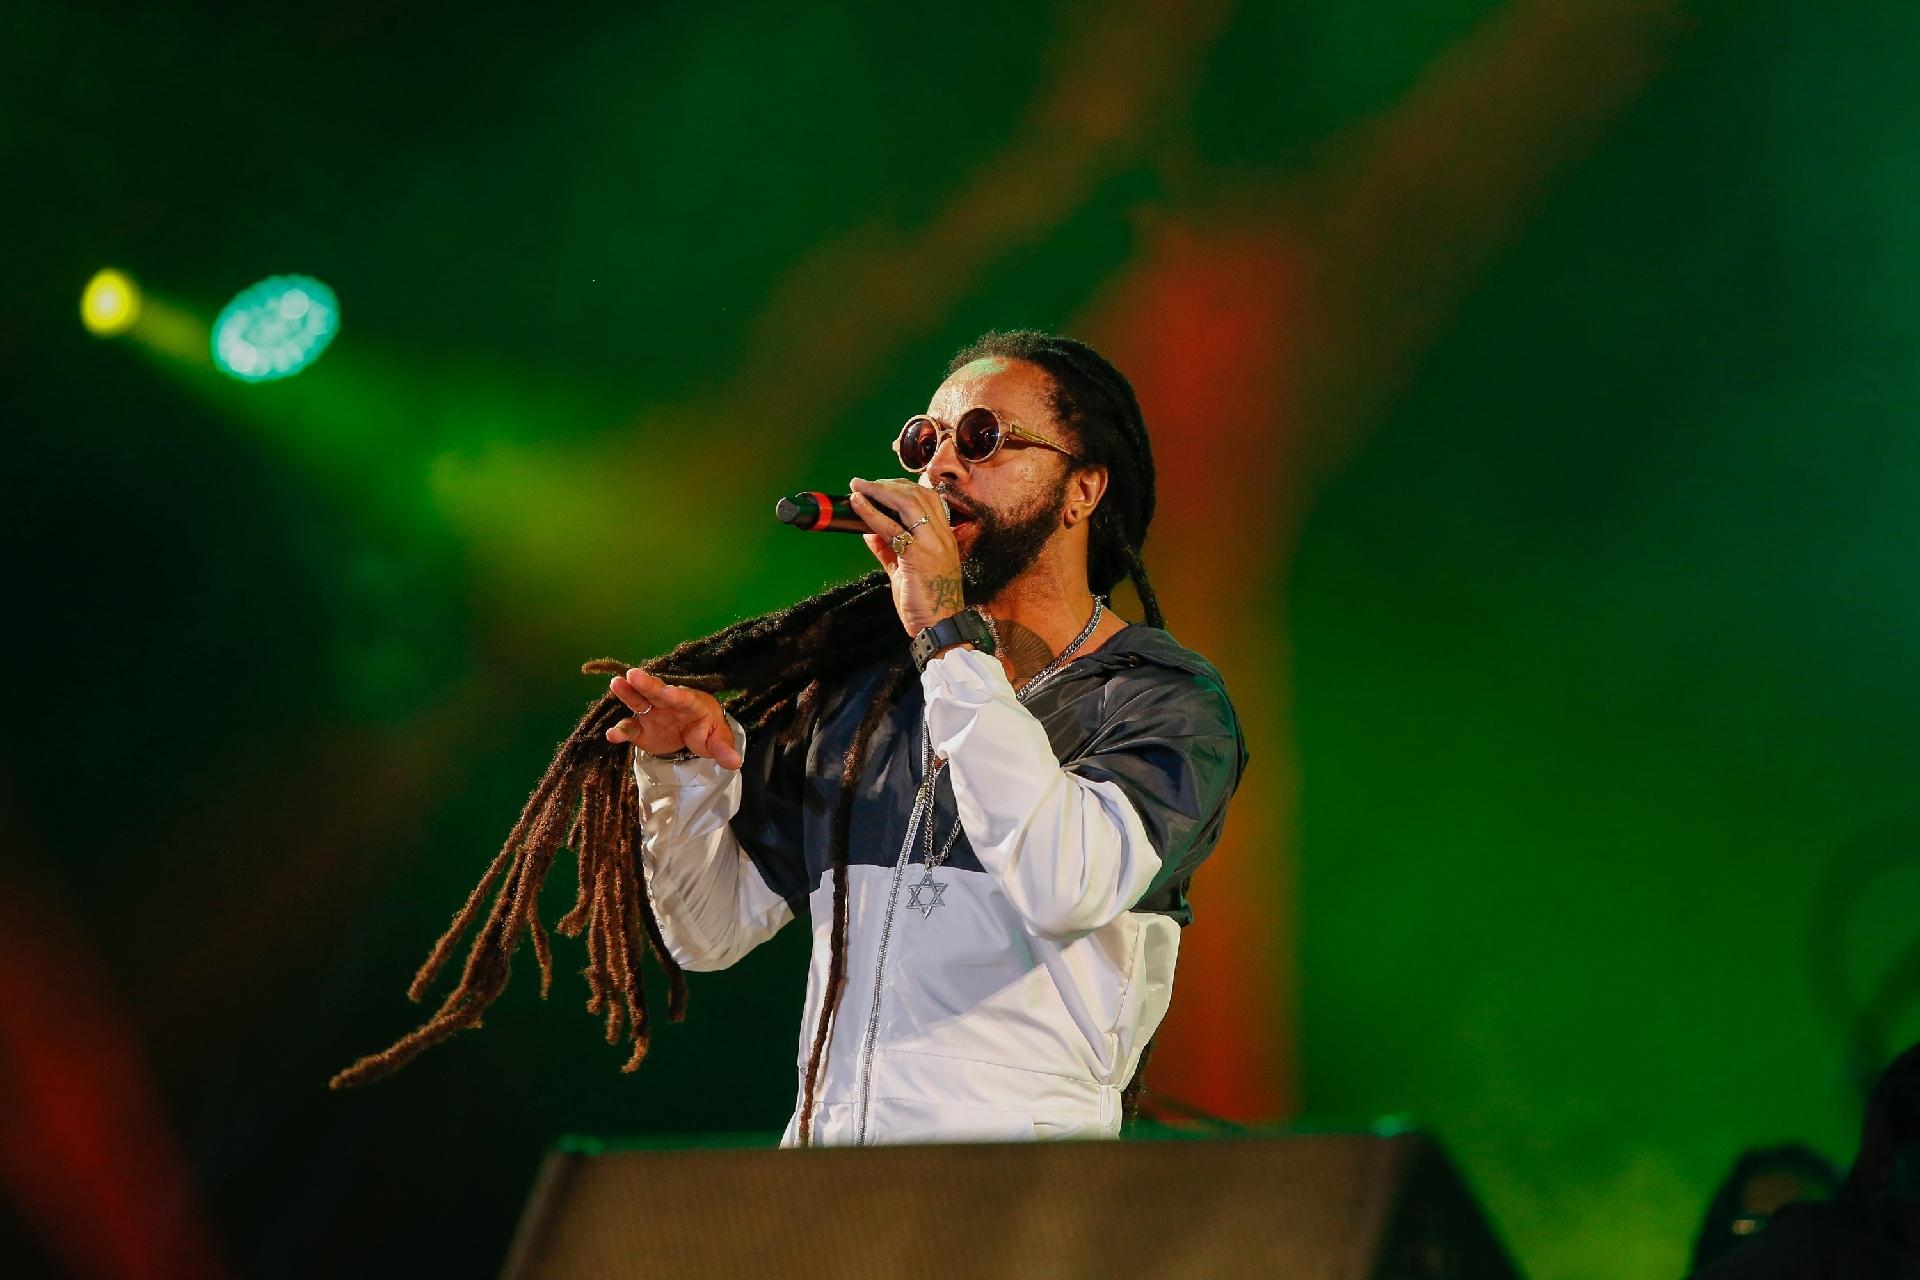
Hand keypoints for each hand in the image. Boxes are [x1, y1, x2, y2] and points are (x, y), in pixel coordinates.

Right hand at [605, 667, 743, 769]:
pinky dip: (621, 730)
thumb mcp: (719, 739)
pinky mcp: (641, 728)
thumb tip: (735, 762)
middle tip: (633, 674)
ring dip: (628, 693)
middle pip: (657, 692)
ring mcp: (653, 714)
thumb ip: (724, 749)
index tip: (669, 692)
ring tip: (616, 684)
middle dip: (647, 684)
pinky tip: (612, 735)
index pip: (685, 698)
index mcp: (692, 703)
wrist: (694, 733)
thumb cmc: (708, 730)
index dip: (677, 695)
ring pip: (639, 701)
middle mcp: (669, 704)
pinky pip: (630, 728)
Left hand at [848, 476, 966, 634]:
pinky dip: (871, 512)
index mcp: (943, 537)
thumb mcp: (905, 572)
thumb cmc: (926, 604)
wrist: (939, 628)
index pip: (928, 498)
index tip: (880, 485)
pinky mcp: (918, 556)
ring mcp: (932, 544)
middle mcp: (941, 536)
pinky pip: (891, 527)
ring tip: (859, 486)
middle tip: (863, 482)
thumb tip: (870, 533)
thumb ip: (889, 551)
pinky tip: (858, 504)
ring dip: (879, 491)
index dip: (902, 486)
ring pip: (907, 503)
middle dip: (888, 484)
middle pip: (917, 494)